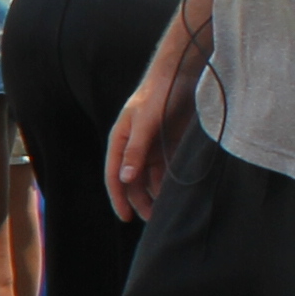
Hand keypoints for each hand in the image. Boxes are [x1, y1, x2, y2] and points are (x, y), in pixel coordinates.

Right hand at [104, 62, 199, 222]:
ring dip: (156, 194)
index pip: (114, 176)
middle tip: (154, 220)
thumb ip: (134, 151)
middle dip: (140, 201)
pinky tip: (178, 194)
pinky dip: (170, 182)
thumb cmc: (156, 95)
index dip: (118, 198)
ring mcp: (151, 148)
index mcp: (120, 142)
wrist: (179, 75)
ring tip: (168, 210)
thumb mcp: (144, 123)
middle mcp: (133, 148)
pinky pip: (166, 170)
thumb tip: (124, 179)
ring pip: (150, 178)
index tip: (126, 218)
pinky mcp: (168, 146)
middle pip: (133, 182)